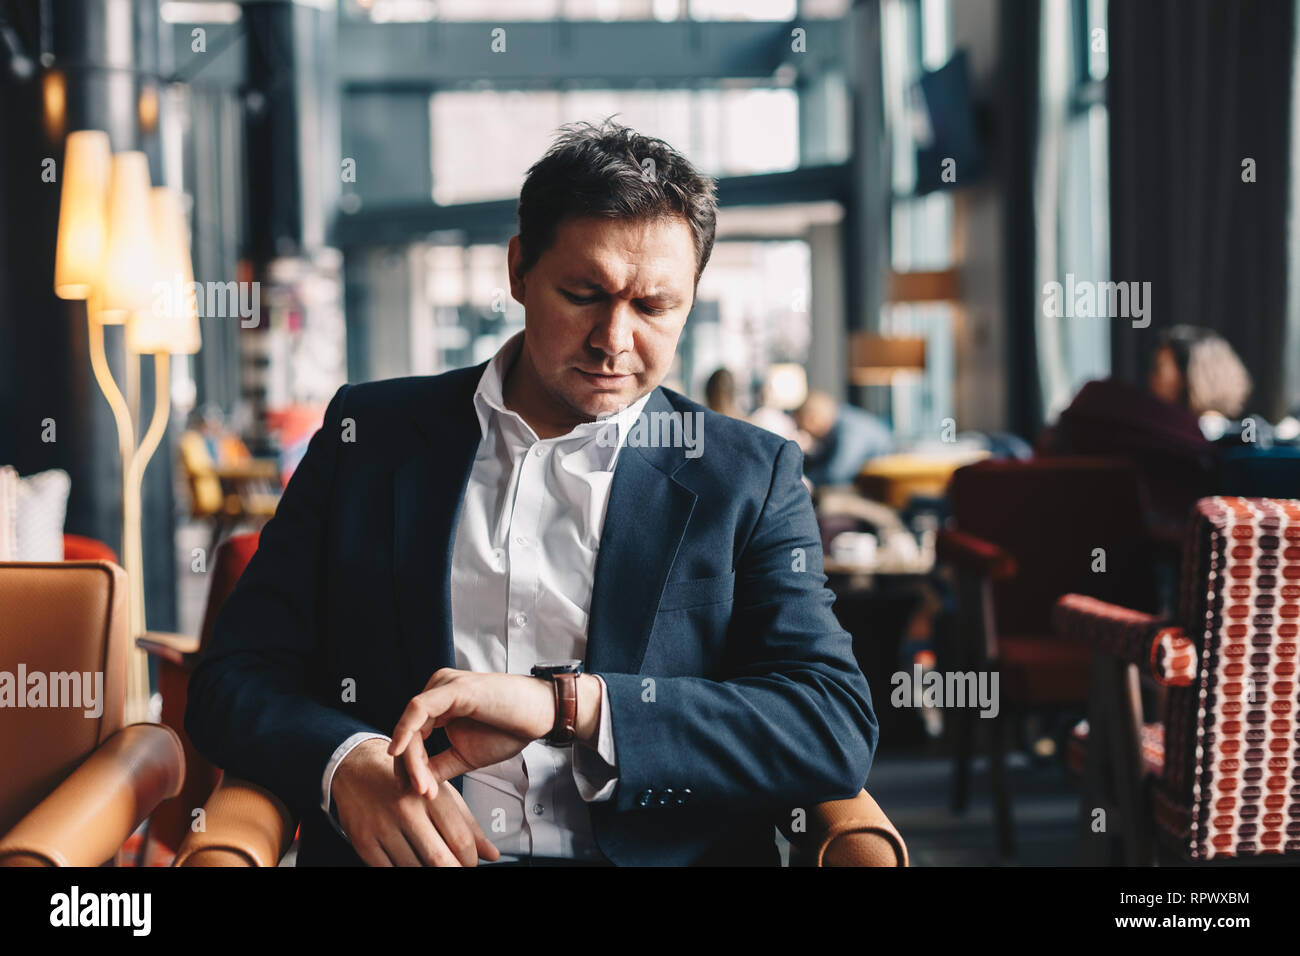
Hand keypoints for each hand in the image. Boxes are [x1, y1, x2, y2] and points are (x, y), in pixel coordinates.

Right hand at [332, 737, 499, 865]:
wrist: (358, 770)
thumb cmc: (407, 783)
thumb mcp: (441, 795)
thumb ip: (468, 825)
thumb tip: (492, 855)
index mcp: (431, 795)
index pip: (460, 839)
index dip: (470, 860)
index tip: (470, 864)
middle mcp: (406, 809)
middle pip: (439, 859)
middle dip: (453, 871)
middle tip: (456, 869)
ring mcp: (382, 827)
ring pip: (415, 869)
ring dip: (428, 874)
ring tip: (433, 865)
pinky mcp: (363, 842)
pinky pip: (389, 871)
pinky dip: (405, 873)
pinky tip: (412, 865)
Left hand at [388, 669, 554, 796]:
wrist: (541, 715)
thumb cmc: (509, 729)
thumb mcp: (465, 756)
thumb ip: (439, 767)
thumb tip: (413, 785)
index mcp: (439, 704)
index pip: (413, 735)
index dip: (412, 766)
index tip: (423, 794)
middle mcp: (437, 689)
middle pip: (409, 730)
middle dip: (410, 765)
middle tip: (421, 793)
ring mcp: (444, 686)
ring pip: (411, 724)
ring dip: (412, 758)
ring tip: (424, 786)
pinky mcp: (453, 688)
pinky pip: (419, 709)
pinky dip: (407, 733)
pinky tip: (401, 753)